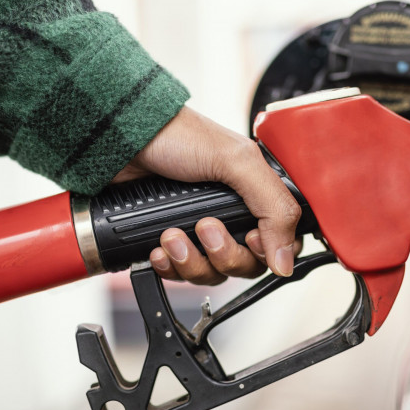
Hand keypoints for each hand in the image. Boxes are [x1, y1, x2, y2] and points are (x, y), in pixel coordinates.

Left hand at [112, 106, 301, 283]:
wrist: (122, 138)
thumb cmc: (178, 135)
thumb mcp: (238, 162)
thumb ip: (273, 208)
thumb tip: (286, 262)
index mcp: (256, 194)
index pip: (280, 243)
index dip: (266, 251)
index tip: (248, 238)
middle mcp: (233, 215)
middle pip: (246, 265)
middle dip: (222, 254)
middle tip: (204, 227)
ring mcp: (201, 231)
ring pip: (213, 273)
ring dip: (191, 261)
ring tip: (171, 235)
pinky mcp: (173, 241)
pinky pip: (180, 274)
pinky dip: (169, 267)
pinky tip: (158, 249)